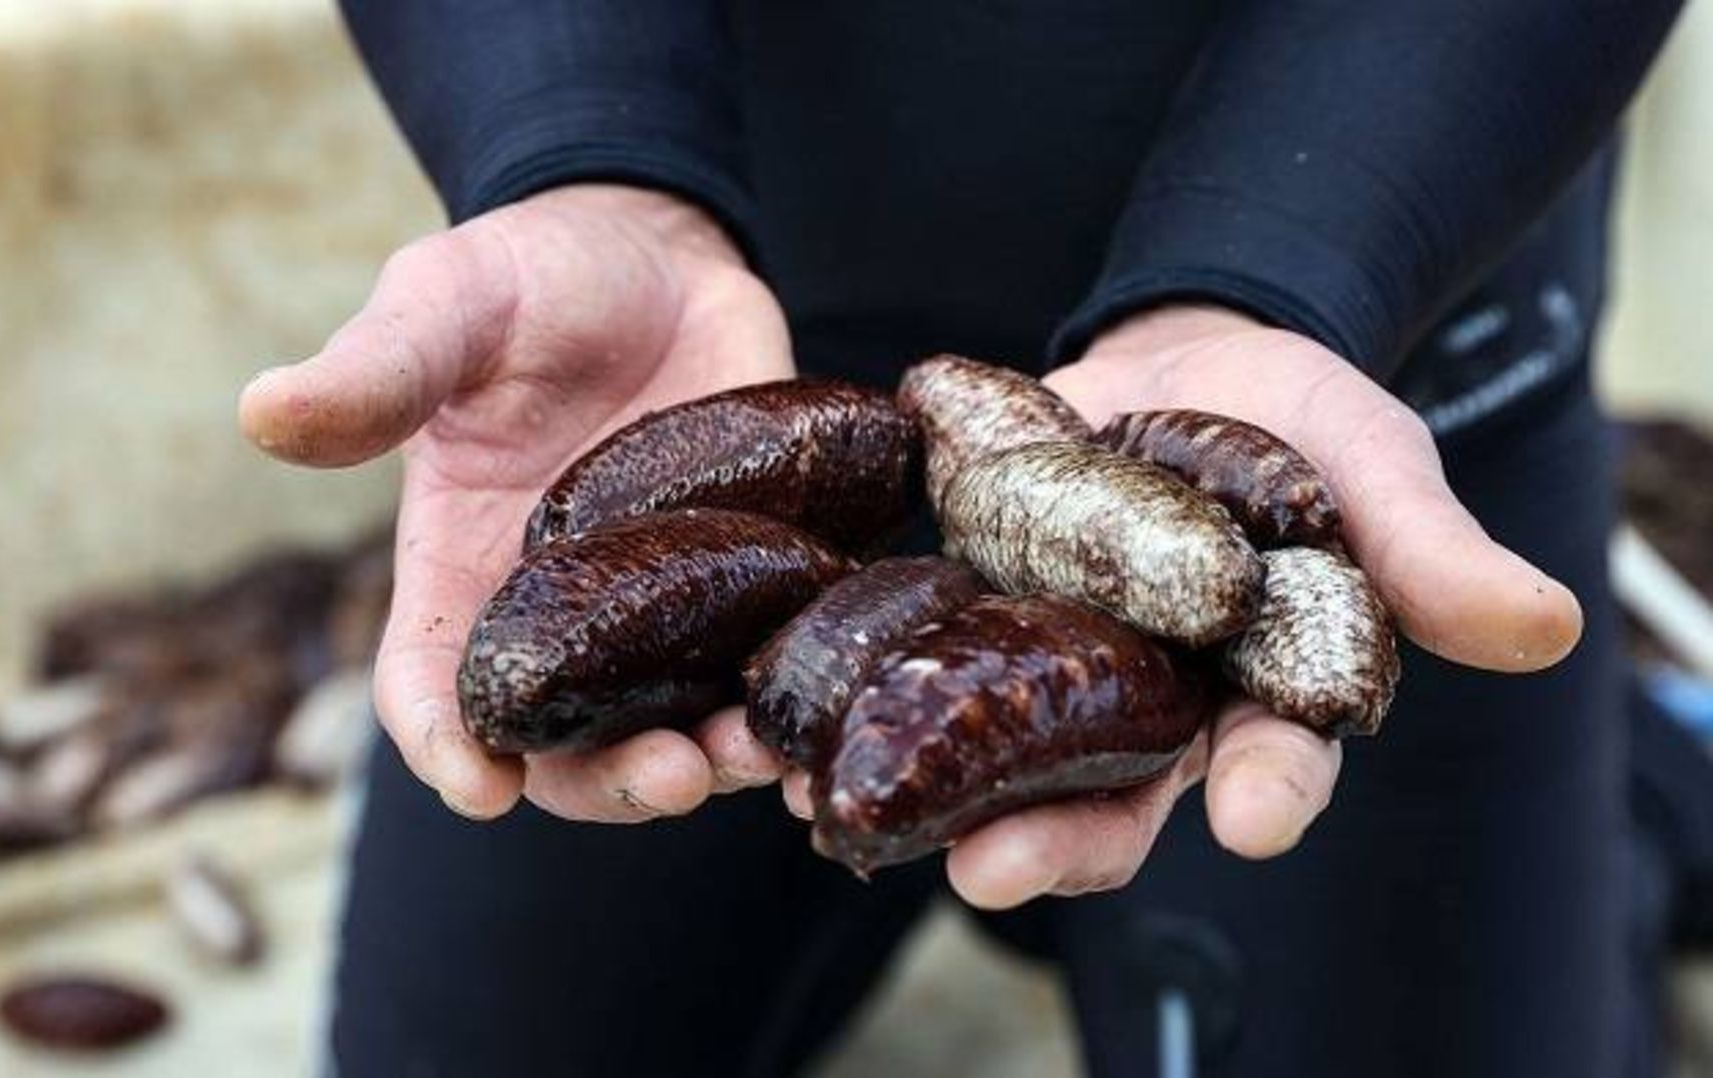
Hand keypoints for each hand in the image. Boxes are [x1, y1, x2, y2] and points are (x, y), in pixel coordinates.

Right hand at [238, 185, 791, 821]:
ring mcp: (657, 610)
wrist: (651, 250)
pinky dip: (787, 706)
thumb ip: (376, 372)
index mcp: (458, 572)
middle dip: (613, 781)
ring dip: (714, 761)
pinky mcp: (746, 582)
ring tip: (755, 752)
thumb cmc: (523, 279)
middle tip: (670, 777)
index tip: (481, 786)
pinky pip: (762, 667)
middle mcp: (556, 617)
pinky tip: (817, 715)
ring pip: (673, 727)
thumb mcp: (444, 309)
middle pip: (566, 747)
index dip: (446, 746)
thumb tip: (261, 411)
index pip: (430, 690)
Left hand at [785, 304, 1583, 908]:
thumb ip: (1424, 545)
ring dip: (920, 793)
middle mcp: (1143, 705)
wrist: (1185, 349)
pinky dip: (850, 691)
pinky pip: (905, 663)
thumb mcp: (1371, 458)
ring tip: (841, 815)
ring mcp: (1047, 666)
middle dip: (1055, 842)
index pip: (1276, 761)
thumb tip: (1541, 629)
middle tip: (992, 875)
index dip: (1270, 790)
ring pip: (987, 755)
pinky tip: (781, 721)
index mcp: (1255, 693)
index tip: (1258, 818)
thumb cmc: (1299, 416)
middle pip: (1107, 799)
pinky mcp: (965, 609)